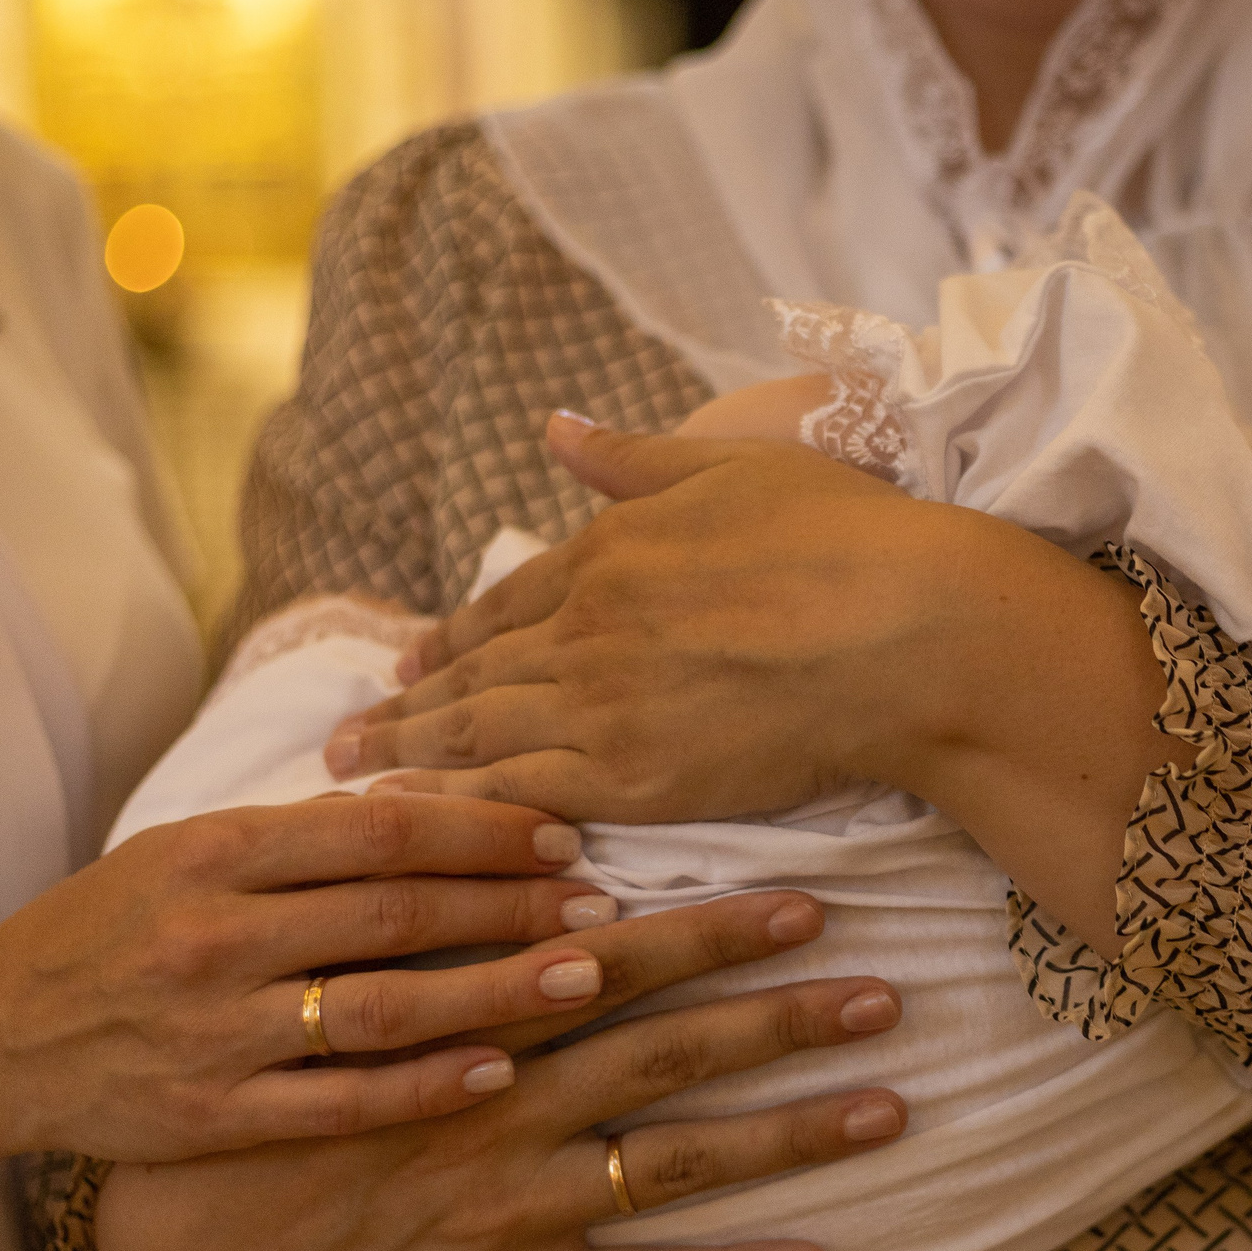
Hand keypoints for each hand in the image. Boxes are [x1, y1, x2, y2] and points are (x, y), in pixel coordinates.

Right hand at [0, 791, 629, 1161]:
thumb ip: (299, 838)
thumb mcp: (184, 853)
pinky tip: (503, 1070)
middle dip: (514, 907)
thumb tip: (431, 805)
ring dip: (497, 992)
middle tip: (608, 903)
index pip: (380, 830)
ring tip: (587, 977)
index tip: (565, 835)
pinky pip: (341, 1101)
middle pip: (398, 914)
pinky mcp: (214, 1116)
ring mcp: (214, 1032)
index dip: (483, 830)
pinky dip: (427, 1087)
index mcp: (213, 853)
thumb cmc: (111, 932)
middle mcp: (215, 937)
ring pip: (385, 1007)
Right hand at [95, 890, 908, 1250]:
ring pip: (671, 1163)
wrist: (183, 1232)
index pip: (608, 962)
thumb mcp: (322, 978)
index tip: (806, 901)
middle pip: (667, 1053)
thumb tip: (522, 835)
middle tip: (885, 988)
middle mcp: (503, 1106)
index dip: (709, 930)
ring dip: (787, 1135)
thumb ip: (420, 912)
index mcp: (466, 1021)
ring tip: (893, 1107)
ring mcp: (508, 1201)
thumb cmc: (264, 1081)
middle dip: (780, 1017)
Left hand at [325, 418, 958, 821]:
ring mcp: (600, 704)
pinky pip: (518, 796)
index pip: (509, 602)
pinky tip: (412, 820)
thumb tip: (553, 430)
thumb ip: (635, 460)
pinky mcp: (630, 778)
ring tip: (350, 779)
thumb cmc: (851, 538)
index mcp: (611, 549)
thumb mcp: (736, 466)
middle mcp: (585, 625)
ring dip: (407, 756)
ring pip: (477, 734)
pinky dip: (456, 807)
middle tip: (343, 737)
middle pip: (475, 673)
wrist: (908, 630)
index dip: (453, 635)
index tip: (408, 658)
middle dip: (404, 704)